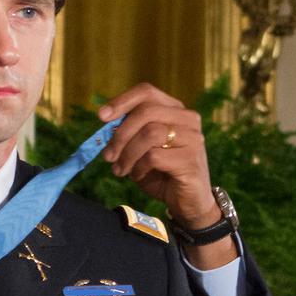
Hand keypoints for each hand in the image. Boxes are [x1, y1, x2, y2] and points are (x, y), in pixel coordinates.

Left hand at [98, 83, 236, 268]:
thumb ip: (127, 134)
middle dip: (121, 134)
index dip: (122, 101)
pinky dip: (139, 167)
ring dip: (128, 154)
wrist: (187, 202)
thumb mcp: (139, 150)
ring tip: (120, 170)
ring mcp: (193, 138)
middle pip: (146, 111)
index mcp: (173, 111)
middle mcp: (187, 119)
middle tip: (107, 155)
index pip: (147, 92)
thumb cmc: (160, 173)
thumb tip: (105, 124)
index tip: (101, 116)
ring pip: (150, 133)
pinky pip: (154, 156)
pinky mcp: (191, 159)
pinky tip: (138, 176)